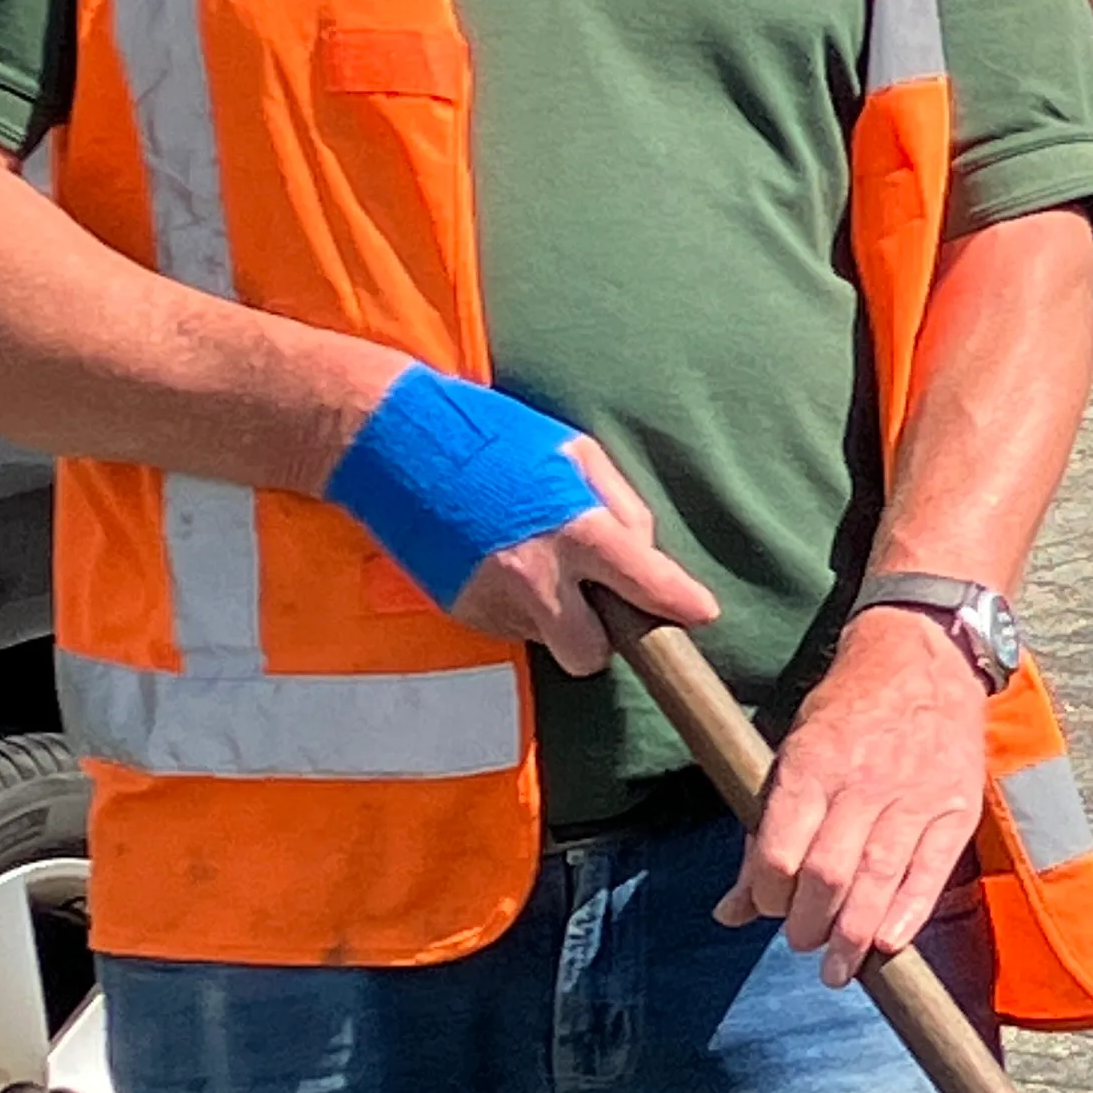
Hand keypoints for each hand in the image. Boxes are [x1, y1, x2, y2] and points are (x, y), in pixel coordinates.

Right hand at [448, 436, 717, 674]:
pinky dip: (518, 607)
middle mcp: (534, 577)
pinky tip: (500, 564)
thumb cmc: (493, 437)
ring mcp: (492, 601)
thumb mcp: (574, 452)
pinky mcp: (461, 611)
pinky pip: (511, 628)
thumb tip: (644, 555)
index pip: (645, 584)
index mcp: (574, 530)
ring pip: (548, 643)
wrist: (392, 441)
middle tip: (594, 600)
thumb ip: (621, 508)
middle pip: (591, 655)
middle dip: (599, 638)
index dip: (680, 603)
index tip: (700, 614)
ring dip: (555, 617)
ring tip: (535, 563)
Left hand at [715, 605, 991, 988]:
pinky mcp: (955, 808)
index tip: (764, 907)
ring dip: (852, 936)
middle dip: (807, 924)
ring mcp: (915, 796)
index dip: (765, 895)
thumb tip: (729, 910)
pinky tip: (888, 943)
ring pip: (878, 880)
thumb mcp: (792, 751)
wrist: (924, 655)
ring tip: (837, 969)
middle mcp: (863, 783)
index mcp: (813, 764)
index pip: (779, 851)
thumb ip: (762, 831)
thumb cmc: (848, 707)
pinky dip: (909, 912)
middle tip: (802, 941)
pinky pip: (931, 871)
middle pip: (827, 876)